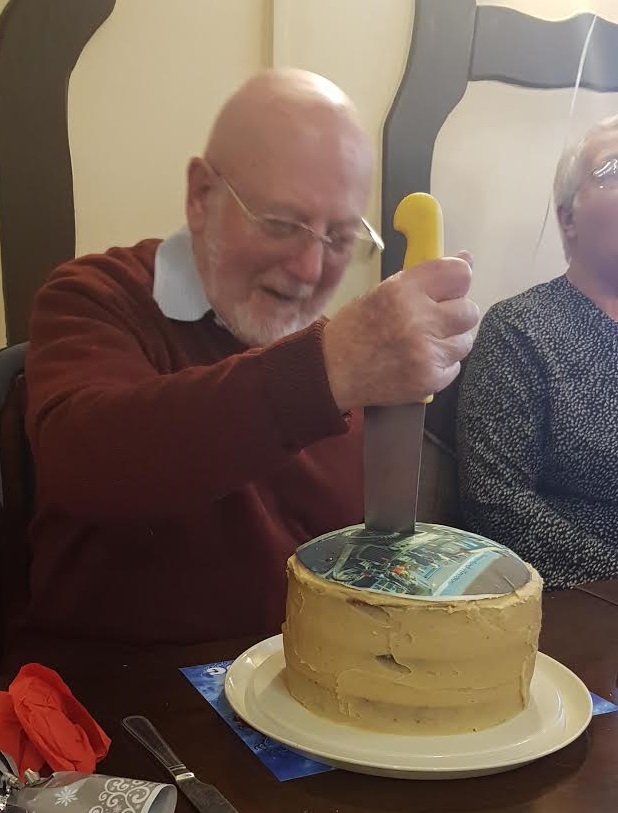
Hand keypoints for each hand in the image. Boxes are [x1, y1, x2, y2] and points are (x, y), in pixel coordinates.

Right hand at [323, 254, 478, 411]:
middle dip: (454, 315)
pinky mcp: (430, 381)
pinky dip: (441, 364)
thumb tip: (466, 260)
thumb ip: (425, 278)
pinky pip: (455, 366)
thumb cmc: (354, 329)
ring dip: (449, 341)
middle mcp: (419, 321)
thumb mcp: (383, 291)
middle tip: (433, 320)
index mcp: (403, 291)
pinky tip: (419, 361)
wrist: (331, 372)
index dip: (457, 282)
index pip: (460, 275)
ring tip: (424, 343)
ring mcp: (427, 354)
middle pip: (469, 311)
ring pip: (465, 341)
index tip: (448, 290)